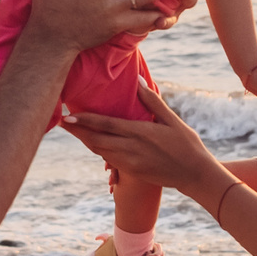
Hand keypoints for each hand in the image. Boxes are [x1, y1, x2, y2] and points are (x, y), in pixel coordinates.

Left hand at [63, 81, 229, 200]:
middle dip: (77, 132)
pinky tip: (92, 142)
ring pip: (100, 151)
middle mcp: (131, 149)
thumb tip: (138, 80)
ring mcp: (130, 163)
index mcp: (140, 133)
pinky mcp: (132, 172)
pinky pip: (109, 160)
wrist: (195, 175)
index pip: (105, 125)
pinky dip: (98, 149)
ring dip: (85, 140)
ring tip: (73, 129)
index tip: (68, 115)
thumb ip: (152, 101)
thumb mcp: (172, 120)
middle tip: (61, 122)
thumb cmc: (187, 144)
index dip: (84, 121)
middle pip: (96, 140)